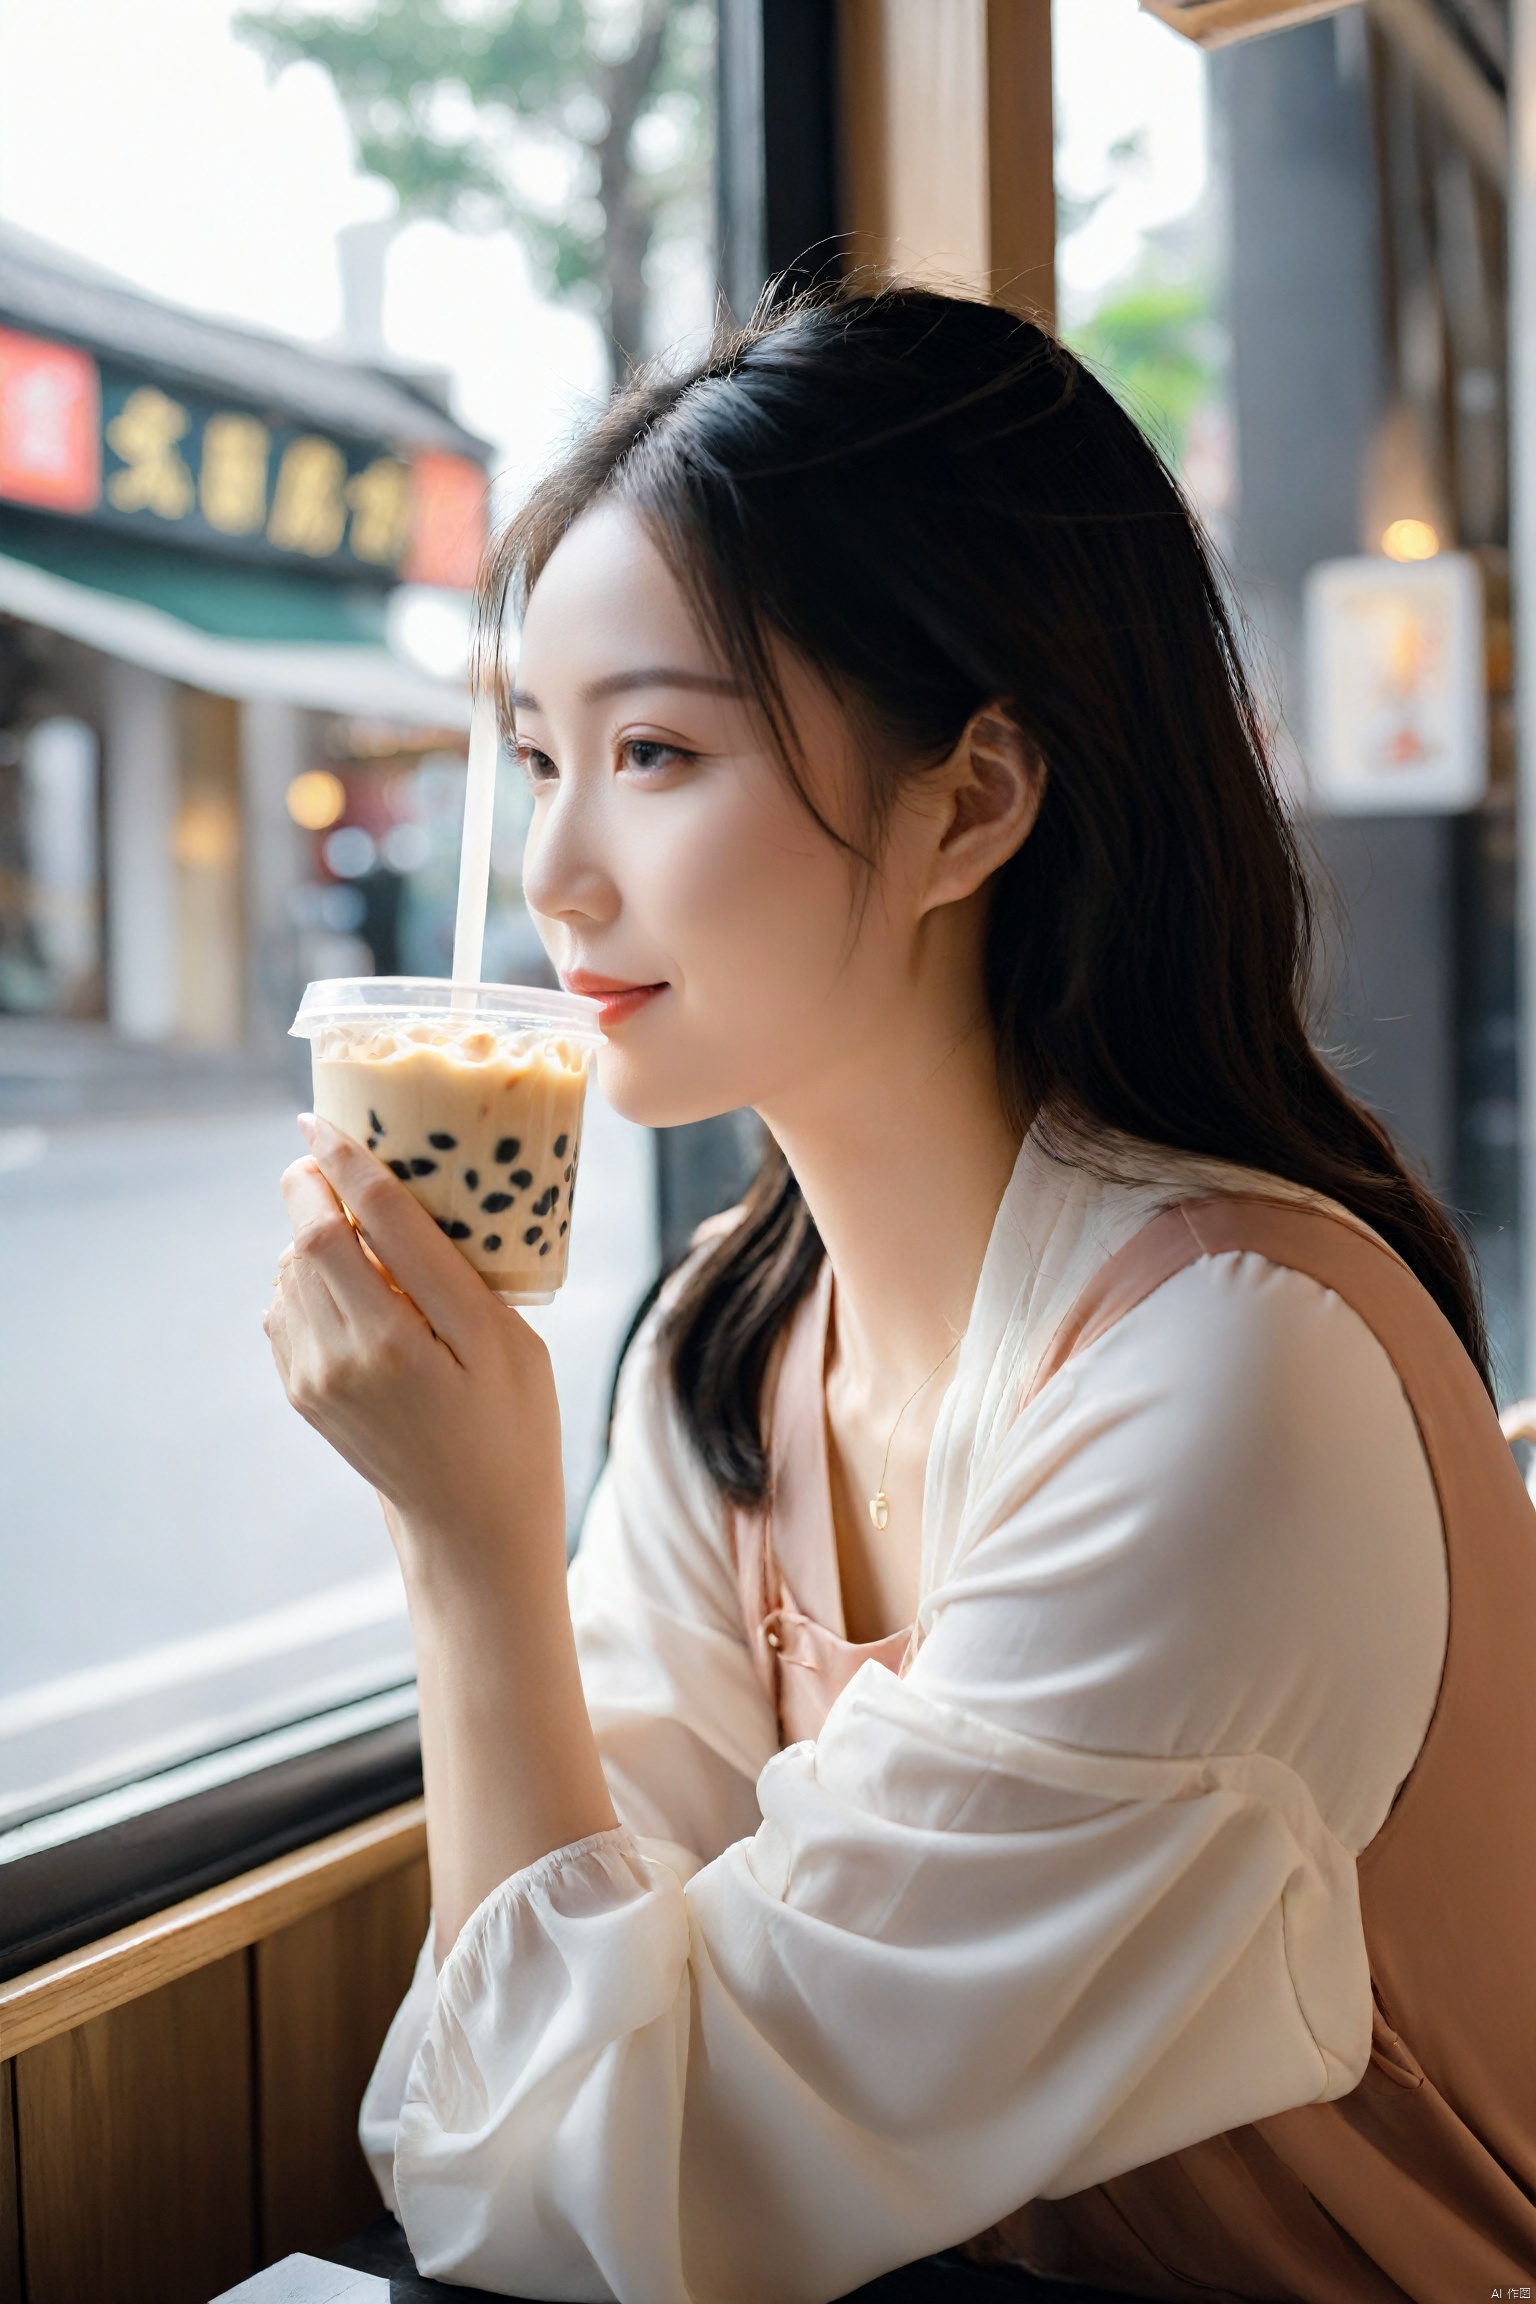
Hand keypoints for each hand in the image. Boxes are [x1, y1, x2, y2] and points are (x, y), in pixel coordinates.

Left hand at [265, 1114, 564, 1592]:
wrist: (470, 1520)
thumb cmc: (512, 1421)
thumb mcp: (505, 1340)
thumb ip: (446, 1270)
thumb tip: (381, 1203)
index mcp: (406, 1340)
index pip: (361, 1220)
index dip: (341, 1161)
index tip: (321, 1122)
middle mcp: (347, 1357)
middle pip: (307, 1239)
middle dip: (313, 1192)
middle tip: (333, 1163)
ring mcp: (315, 1378)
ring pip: (289, 1270)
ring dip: (312, 1238)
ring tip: (358, 1235)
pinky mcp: (302, 1392)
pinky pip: (284, 1308)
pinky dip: (306, 1279)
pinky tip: (352, 1288)